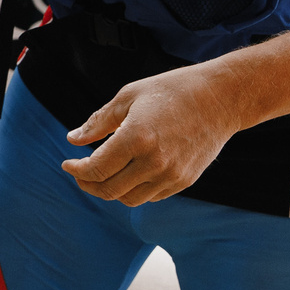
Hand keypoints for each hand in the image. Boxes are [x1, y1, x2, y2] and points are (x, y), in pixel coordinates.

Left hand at [58, 64, 243, 203]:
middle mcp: (154, 162)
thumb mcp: (128, 96)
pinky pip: (151, 196)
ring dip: (111, 190)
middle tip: (80, 173)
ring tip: (103, 174)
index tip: (68, 164)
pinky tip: (129, 174)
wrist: (221, 98)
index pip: (96, 169)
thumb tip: (73, 139)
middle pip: (109, 190)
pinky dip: (134, 190)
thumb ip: (98, 122)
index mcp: (136, 138)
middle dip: (88, 184)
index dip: (76, 170)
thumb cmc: (172, 90)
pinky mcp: (185, 181)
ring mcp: (172, 175)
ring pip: (130, 199)